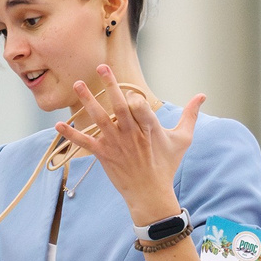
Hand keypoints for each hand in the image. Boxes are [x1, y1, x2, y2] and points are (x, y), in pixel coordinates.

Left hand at [59, 70, 201, 222]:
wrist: (149, 194)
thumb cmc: (166, 165)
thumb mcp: (182, 139)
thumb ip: (190, 115)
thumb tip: (202, 95)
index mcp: (150, 129)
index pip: (141, 108)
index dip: (136, 100)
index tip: (133, 94)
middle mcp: (131, 135)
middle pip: (120, 107)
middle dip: (111, 86)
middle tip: (102, 66)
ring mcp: (115, 144)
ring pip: (100, 119)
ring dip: (88, 101)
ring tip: (78, 84)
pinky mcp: (103, 154)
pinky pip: (85, 142)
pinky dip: (71, 134)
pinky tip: (57, 125)